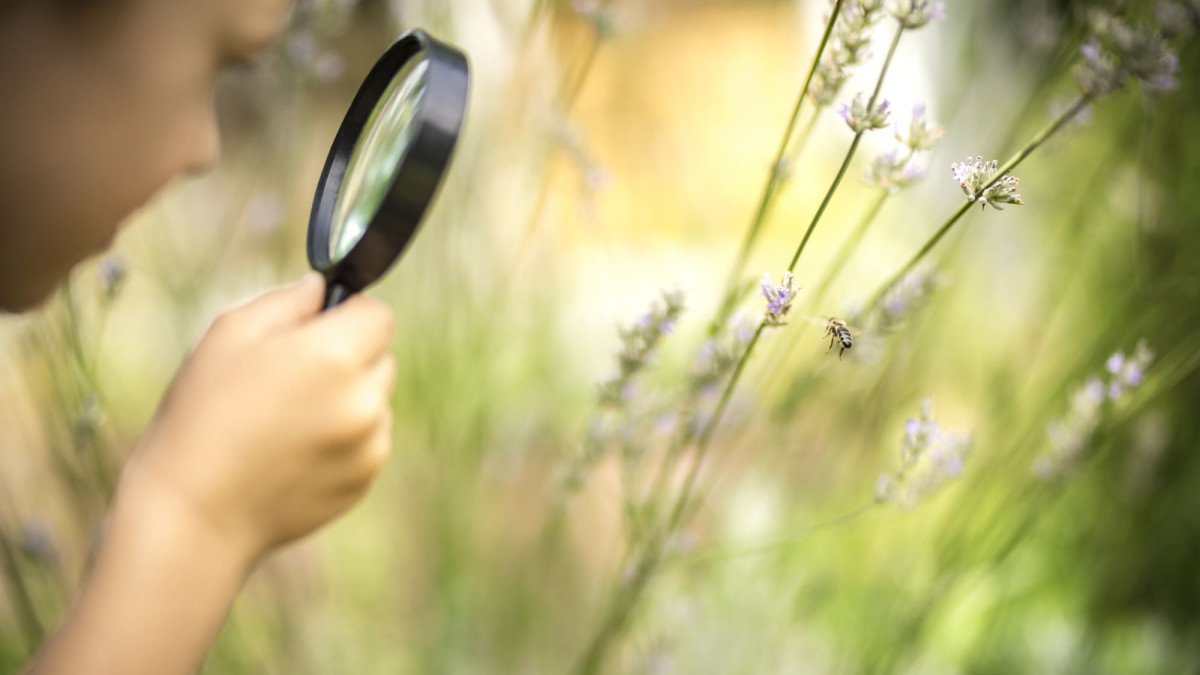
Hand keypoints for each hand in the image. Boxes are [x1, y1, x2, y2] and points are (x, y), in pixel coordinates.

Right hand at [120, 273, 395, 565]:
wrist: (193, 512)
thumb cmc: (202, 414)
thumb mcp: (230, 334)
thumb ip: (288, 300)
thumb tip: (324, 289)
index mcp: (334, 355)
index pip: (379, 315)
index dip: (349, 314)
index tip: (318, 326)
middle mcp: (364, 400)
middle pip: (382, 357)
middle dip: (349, 356)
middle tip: (292, 375)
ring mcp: (369, 445)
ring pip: (376, 401)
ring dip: (349, 399)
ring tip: (287, 419)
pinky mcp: (364, 480)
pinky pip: (368, 441)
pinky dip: (344, 439)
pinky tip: (293, 451)